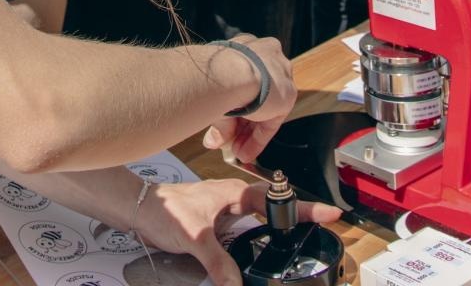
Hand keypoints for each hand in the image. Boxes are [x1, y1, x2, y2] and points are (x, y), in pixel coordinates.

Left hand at [137, 177, 340, 285]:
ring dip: (279, 223)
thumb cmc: (164, 210)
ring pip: (262, 215)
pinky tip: (264, 245)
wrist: (140, 208)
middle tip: (323, 223)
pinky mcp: (219, 221)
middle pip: (275, 205)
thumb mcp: (195, 236)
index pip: (277, 199)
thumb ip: (218, 261)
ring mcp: (227, 209)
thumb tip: (236, 284)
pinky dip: (261, 233)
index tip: (330, 213)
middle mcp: (234, 198)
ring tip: (300, 233)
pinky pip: (248, 225)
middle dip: (299, 213)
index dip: (305, 208)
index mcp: (235, 193)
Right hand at [202, 35, 296, 163]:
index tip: (227, 121)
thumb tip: (212, 139)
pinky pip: (273, 120)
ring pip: (266, 108)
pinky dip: (259, 137)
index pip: (247, 78)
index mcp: (248, 46)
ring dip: (250, 133)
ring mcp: (280, 72)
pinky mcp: (288, 92)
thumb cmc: (215, 74)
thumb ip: (219, 118)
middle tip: (230, 141)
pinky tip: (247, 151)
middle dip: (243, 122)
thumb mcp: (214, 94)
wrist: (231, 71)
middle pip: (257, 96)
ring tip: (237, 151)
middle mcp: (267, 54)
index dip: (236, 104)